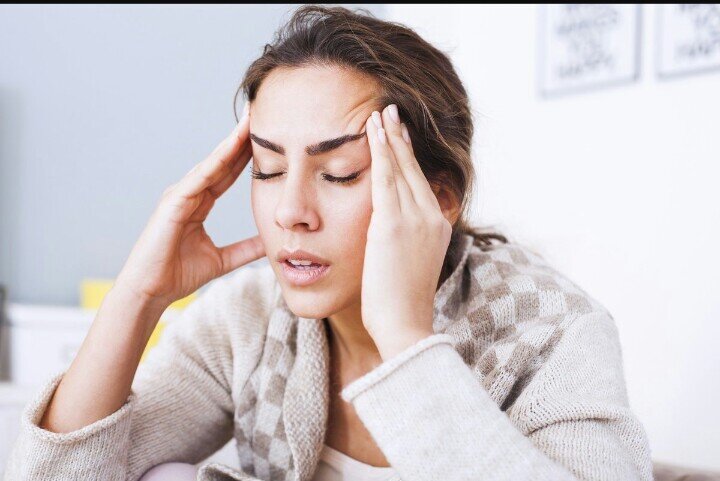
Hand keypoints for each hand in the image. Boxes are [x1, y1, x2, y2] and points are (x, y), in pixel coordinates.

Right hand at [114, 102, 265, 309]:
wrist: (150, 292)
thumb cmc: (177, 275)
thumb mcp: (223, 259)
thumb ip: (246, 249)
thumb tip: (271, 242)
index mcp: (199, 202)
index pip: (229, 172)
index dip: (248, 154)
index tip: (269, 135)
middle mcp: (189, 193)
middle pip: (222, 160)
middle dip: (241, 137)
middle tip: (261, 112)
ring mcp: (179, 195)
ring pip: (212, 163)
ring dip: (231, 141)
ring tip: (250, 120)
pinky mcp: (172, 203)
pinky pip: (198, 179)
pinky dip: (215, 162)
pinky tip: (230, 147)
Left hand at [361, 104, 452, 360]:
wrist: (405, 328)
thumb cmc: (400, 306)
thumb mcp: (407, 268)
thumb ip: (402, 245)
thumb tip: (389, 239)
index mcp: (436, 228)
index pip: (420, 184)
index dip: (409, 158)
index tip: (399, 136)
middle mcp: (432, 217)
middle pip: (413, 169)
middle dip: (401, 138)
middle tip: (391, 111)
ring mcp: (415, 219)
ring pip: (400, 167)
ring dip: (389, 136)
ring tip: (379, 112)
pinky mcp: (394, 224)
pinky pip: (385, 177)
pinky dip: (380, 150)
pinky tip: (371, 130)